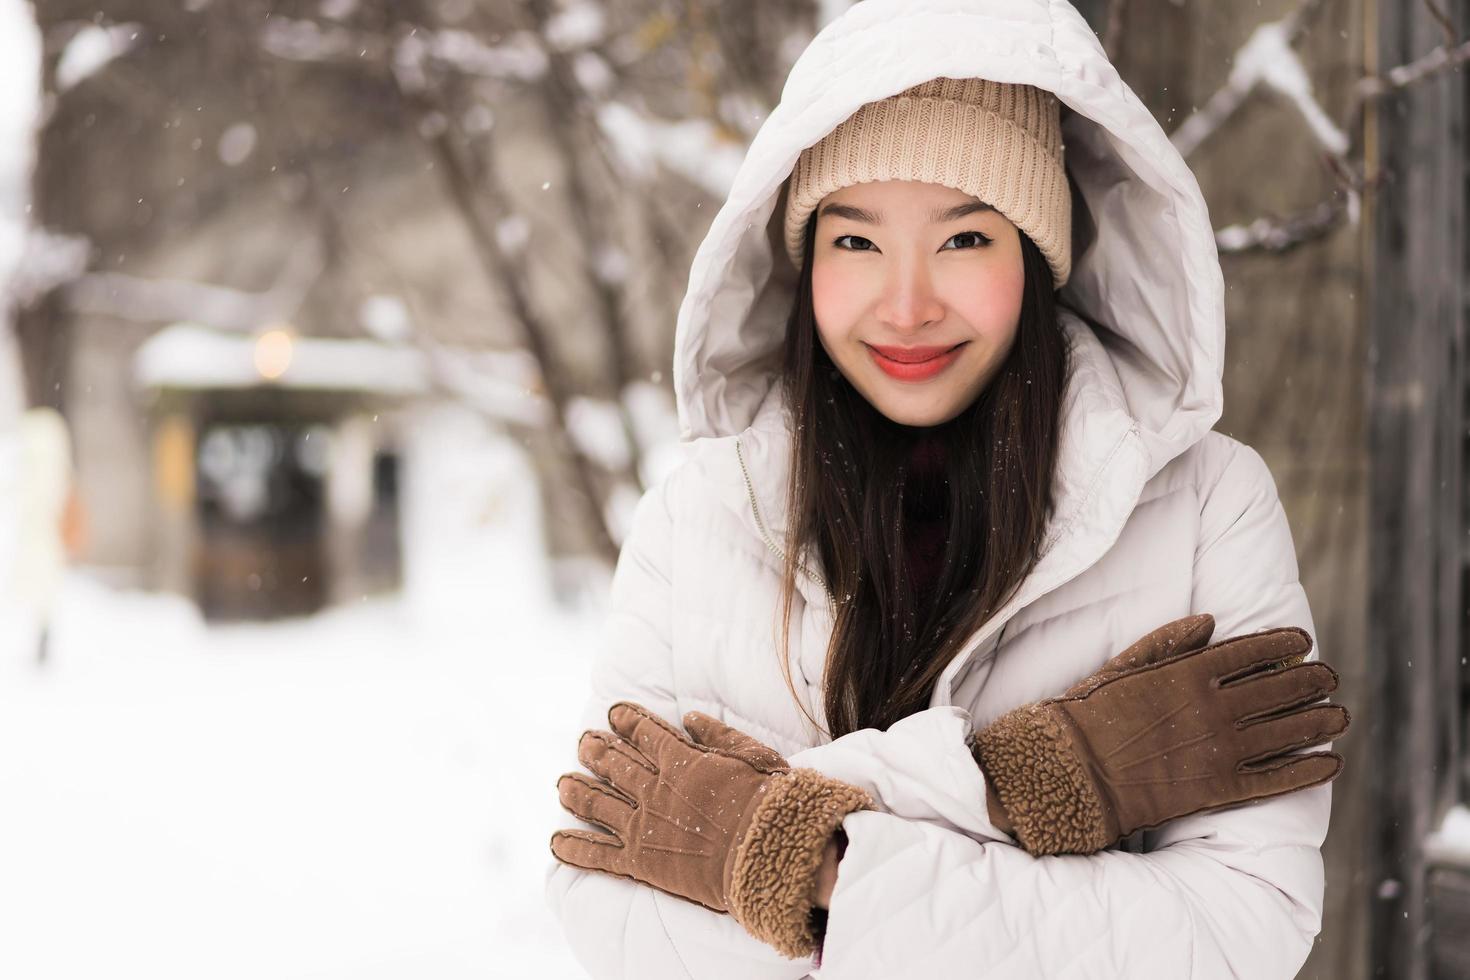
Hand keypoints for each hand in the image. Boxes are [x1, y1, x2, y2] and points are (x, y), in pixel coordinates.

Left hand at [552, 702, 870, 958]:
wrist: (768, 854)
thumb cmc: (769, 804)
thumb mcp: (752, 755)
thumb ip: (717, 735)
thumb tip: (689, 717)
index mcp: (681, 761)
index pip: (644, 732)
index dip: (625, 720)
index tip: (613, 713)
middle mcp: (654, 789)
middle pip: (613, 764)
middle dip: (594, 750)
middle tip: (583, 742)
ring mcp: (643, 826)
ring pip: (597, 803)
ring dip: (576, 792)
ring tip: (562, 784)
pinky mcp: (641, 862)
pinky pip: (598, 855)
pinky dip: (574, 847)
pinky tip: (555, 842)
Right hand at [972, 614, 1349, 855]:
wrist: (1073, 771)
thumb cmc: (1088, 714)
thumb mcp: (1123, 665)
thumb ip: (1168, 641)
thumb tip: (1210, 620)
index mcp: (1189, 672)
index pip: (1254, 651)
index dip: (1286, 645)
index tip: (1305, 643)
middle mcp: (1213, 707)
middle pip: (1281, 689)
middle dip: (1313, 681)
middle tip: (1330, 679)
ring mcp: (1221, 749)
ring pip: (1289, 731)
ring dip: (1321, 721)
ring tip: (1338, 715)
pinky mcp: (1220, 788)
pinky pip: (1278, 778)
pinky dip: (1309, 770)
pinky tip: (1330, 764)